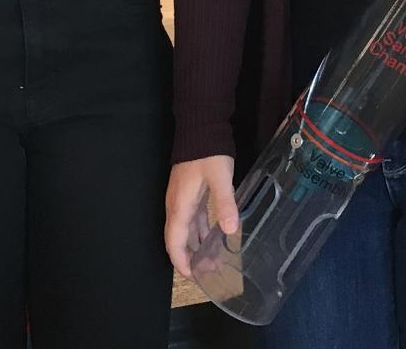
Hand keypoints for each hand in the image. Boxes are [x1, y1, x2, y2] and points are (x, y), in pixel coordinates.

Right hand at [165, 156, 238, 278]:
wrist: (200, 127)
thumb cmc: (207, 152)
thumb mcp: (220, 177)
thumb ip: (225, 203)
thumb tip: (231, 231)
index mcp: (179, 206)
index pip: (174, 243)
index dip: (181, 263)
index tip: (194, 278)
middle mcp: (177, 205)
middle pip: (178, 240)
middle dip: (191, 258)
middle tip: (211, 272)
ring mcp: (183, 198)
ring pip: (186, 229)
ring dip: (197, 245)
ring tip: (214, 259)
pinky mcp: (191, 191)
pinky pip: (193, 218)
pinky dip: (201, 230)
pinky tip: (214, 235)